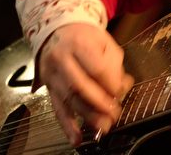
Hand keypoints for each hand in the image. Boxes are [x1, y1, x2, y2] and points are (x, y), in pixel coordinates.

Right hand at [38, 23, 133, 145]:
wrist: (58, 31)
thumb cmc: (84, 37)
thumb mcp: (104, 42)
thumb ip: (115, 64)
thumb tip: (122, 87)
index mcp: (78, 42)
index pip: (96, 67)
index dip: (110, 83)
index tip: (120, 93)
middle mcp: (61, 59)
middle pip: (80, 85)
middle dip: (100, 103)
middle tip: (115, 114)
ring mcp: (52, 75)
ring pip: (69, 99)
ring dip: (88, 116)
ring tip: (103, 127)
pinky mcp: (48, 88)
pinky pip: (57, 109)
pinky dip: (67, 126)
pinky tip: (76, 138)